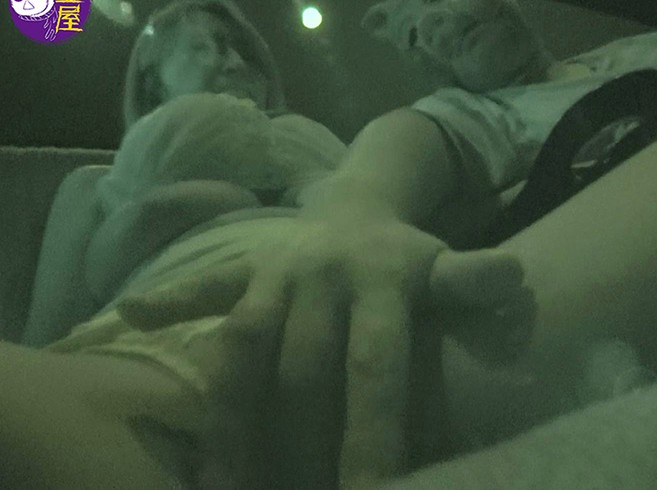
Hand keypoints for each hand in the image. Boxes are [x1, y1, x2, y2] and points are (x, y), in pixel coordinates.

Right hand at [117, 217, 533, 487]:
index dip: (372, 432)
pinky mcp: (245, 265)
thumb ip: (473, 284)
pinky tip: (129, 317)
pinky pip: (205, 284)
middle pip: (304, 370)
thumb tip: (515, 277)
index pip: (375, 365)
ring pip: (245, 343)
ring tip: (222, 482)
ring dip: (230, 414)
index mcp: (385, 279)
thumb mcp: (449, 268)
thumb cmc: (411, 261)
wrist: (363, 207)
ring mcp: (278, 268)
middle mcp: (325, 273)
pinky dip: (170, 301)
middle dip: (302, 444)